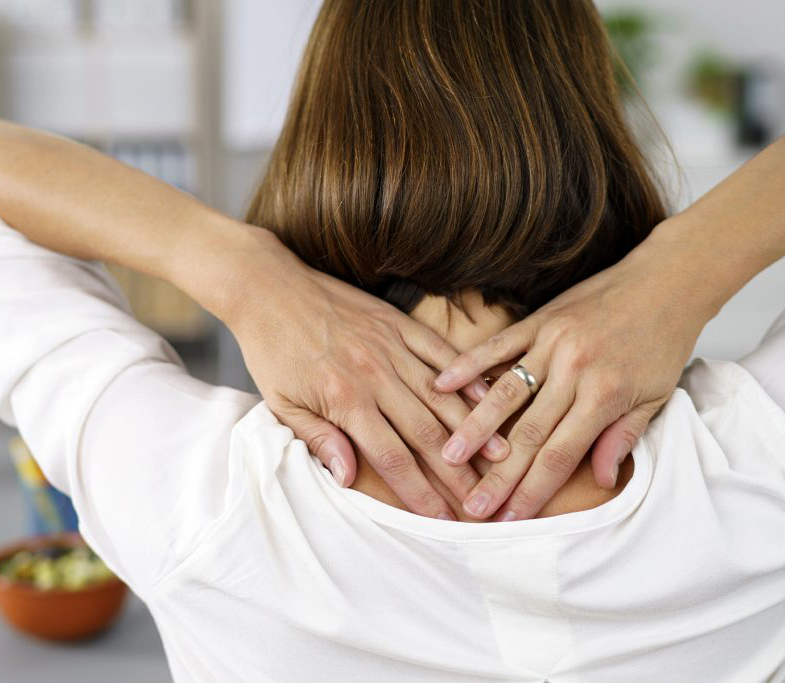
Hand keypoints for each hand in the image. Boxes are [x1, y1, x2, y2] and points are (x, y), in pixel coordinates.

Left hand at [219, 227, 507, 519]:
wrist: (270, 288)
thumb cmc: (272, 349)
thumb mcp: (280, 402)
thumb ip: (317, 439)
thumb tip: (348, 478)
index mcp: (345, 400)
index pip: (393, 457)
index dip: (420, 492)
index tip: (441, 519)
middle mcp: (375, 375)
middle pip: (427, 433)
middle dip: (458, 472)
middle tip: (482, 500)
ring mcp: (390, 346)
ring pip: (442, 395)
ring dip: (474, 428)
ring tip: (500, 457)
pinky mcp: (397, 323)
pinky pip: (440, 351)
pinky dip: (465, 374)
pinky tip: (486, 396)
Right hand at [432, 222, 710, 520]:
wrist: (666, 282)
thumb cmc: (662, 342)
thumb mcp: (656, 396)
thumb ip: (623, 436)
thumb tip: (602, 480)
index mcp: (604, 395)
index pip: (561, 454)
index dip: (533, 490)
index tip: (509, 518)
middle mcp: (573, 370)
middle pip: (528, 432)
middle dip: (498, 474)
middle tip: (472, 506)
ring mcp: (552, 342)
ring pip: (505, 391)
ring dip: (475, 426)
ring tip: (449, 456)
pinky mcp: (538, 320)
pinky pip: (498, 346)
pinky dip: (469, 365)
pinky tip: (442, 384)